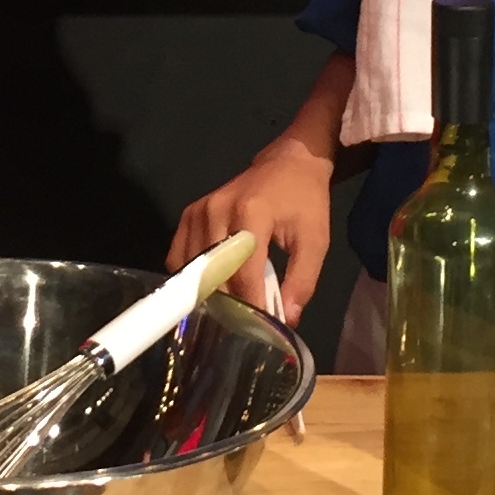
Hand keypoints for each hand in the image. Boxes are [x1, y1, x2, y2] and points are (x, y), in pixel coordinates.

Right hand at [169, 139, 333, 323]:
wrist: (287, 163)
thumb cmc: (304, 201)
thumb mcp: (315, 240)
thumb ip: (303, 281)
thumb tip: (286, 320)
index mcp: (251, 213)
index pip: (243, 274)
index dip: (251, 307)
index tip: (260, 330)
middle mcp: (217, 210)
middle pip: (214, 274)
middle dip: (229, 305)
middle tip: (244, 325)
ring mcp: (199, 211)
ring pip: (194, 270)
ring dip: (209, 294)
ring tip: (228, 309)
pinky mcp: (189, 214)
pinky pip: (180, 257)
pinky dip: (191, 277)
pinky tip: (210, 285)